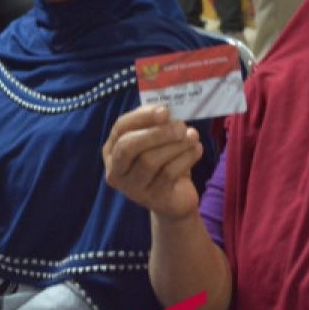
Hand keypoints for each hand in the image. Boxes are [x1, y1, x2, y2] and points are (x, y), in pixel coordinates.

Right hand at [103, 105, 202, 220]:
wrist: (175, 198)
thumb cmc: (163, 162)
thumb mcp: (156, 141)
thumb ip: (155, 124)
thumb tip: (164, 111)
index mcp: (112, 150)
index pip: (120, 128)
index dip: (141, 117)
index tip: (164, 111)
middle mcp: (116, 171)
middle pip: (128, 147)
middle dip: (155, 133)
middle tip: (180, 126)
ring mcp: (132, 188)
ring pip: (149, 161)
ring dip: (175, 145)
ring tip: (193, 136)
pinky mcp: (153, 199)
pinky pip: (168, 174)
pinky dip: (185, 158)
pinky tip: (196, 149)